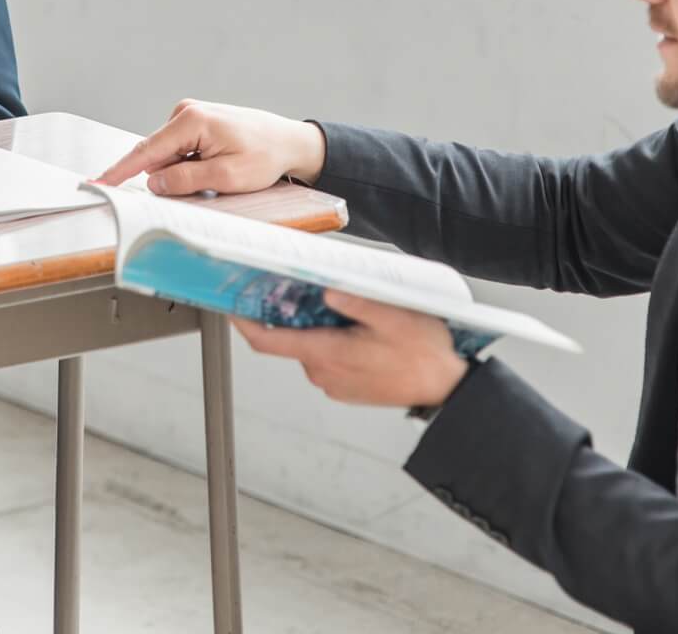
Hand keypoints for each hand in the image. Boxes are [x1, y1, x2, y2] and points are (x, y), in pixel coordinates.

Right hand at [94, 99, 326, 194]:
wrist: (289, 141)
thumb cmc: (265, 155)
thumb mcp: (226, 177)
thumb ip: (186, 180)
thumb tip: (154, 181)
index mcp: (192, 121)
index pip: (145, 152)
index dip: (119, 171)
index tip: (97, 182)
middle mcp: (186, 112)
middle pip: (157, 156)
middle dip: (169, 177)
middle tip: (206, 184)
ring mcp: (190, 115)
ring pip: (168, 156)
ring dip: (183, 172)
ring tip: (218, 172)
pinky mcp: (195, 123)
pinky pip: (178, 151)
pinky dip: (189, 165)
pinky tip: (215, 165)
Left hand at [234, 291, 469, 408]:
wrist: (445, 389)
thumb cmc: (423, 354)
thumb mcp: (395, 317)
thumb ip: (358, 302)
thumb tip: (326, 290)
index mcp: (327, 352)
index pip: (268, 341)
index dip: (244, 322)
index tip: (232, 304)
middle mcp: (323, 372)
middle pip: (292, 338)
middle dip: (297, 313)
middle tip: (311, 287)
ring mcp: (334, 382)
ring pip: (312, 347)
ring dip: (322, 327)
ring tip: (353, 311)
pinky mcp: (345, 387)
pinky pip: (328, 359)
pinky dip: (334, 342)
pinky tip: (361, 331)